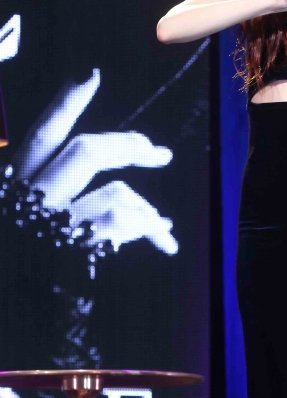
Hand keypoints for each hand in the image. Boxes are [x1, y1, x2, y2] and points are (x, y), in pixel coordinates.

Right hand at [11, 68, 178, 254]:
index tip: (92, 74)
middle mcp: (33, 200)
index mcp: (17, 185)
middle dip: (131, 147)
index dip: (67, 102)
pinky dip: (146, 228)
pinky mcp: (74, 254)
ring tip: (162, 224)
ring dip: (146, 207)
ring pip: (114, 194)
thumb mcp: (26, 218)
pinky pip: (120, 228)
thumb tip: (120, 196)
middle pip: (87, 152)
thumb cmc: (25, 268)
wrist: (13, 324)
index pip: (43, 134)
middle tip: (160, 154)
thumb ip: (53, 193)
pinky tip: (161, 237)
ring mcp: (53, 227)